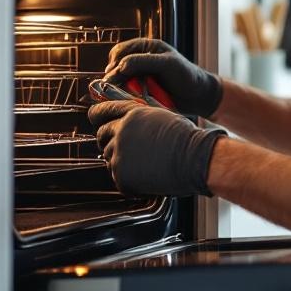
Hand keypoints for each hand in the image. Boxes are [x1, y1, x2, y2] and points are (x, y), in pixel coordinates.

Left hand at [88, 100, 225, 196]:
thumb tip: (132, 120)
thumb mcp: (162, 115)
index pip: (104, 110)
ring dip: (119, 160)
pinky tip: (144, 176)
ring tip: (140, 164)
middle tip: (123, 147)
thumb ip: (142, 115)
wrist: (195, 159)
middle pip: (101, 134)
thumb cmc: (186, 139)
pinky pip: (117, 177)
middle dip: (108, 140)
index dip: (97, 114)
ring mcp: (120, 154)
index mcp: (132, 113)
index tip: (94, 118)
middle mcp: (122, 131)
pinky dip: (127, 179)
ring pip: (108, 157)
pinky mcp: (122, 175)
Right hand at [104, 38, 222, 117]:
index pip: (122, 51)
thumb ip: (144, 61)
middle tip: (111, 87)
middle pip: (117, 66)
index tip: (113, 74)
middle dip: (113, 76)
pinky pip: (127, 93)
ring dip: (118, 88)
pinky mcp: (142, 92)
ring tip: (119, 95)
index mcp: (146, 48)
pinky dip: (125, 97)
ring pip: (120, 81)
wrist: (200, 97)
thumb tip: (120, 65)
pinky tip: (127, 101)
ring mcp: (141, 77)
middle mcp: (141, 61)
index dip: (115, 62)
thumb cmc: (187, 75)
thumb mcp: (167, 64)